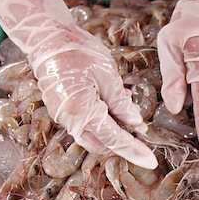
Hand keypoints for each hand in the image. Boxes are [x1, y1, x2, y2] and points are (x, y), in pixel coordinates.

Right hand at [0, 0, 156, 169]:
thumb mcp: (107, 74)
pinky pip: (84, 125)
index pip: (114, 139)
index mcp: (82, 110)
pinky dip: (101, 122)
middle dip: (123, 144)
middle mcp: (69, 119)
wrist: (47, 38)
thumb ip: (121, 103)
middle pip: (102, 144)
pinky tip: (113, 107)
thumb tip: (136, 124)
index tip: (151, 162)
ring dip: (112, 133)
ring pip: (92, 137)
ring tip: (129, 115)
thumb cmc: (78, 50)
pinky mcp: (61, 111)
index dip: (135, 151)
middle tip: (143, 133)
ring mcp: (62, 117)